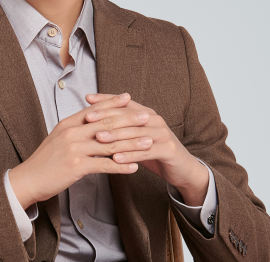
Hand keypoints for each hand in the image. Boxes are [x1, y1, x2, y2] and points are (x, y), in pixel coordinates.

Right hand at [9, 93, 142, 208]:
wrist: (28, 179)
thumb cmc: (45, 160)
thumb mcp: (59, 137)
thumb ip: (75, 128)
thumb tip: (91, 121)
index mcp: (68, 123)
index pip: (95, 109)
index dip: (113, 102)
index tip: (128, 97)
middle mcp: (72, 132)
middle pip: (106, 122)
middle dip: (129, 119)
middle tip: (146, 116)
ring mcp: (74, 149)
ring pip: (109, 143)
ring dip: (131, 143)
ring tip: (148, 142)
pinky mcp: (76, 167)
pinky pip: (104, 165)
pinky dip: (121, 166)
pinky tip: (135, 167)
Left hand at [86, 93, 208, 206]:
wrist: (182, 168)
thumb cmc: (153, 151)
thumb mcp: (136, 136)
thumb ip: (120, 127)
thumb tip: (93, 119)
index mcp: (145, 112)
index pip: (123, 103)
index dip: (105, 100)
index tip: (87, 100)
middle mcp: (154, 119)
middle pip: (126, 116)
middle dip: (106, 117)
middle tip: (87, 119)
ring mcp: (162, 133)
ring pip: (134, 133)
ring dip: (115, 136)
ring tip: (98, 139)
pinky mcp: (168, 149)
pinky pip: (145, 152)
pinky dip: (129, 155)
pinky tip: (116, 159)